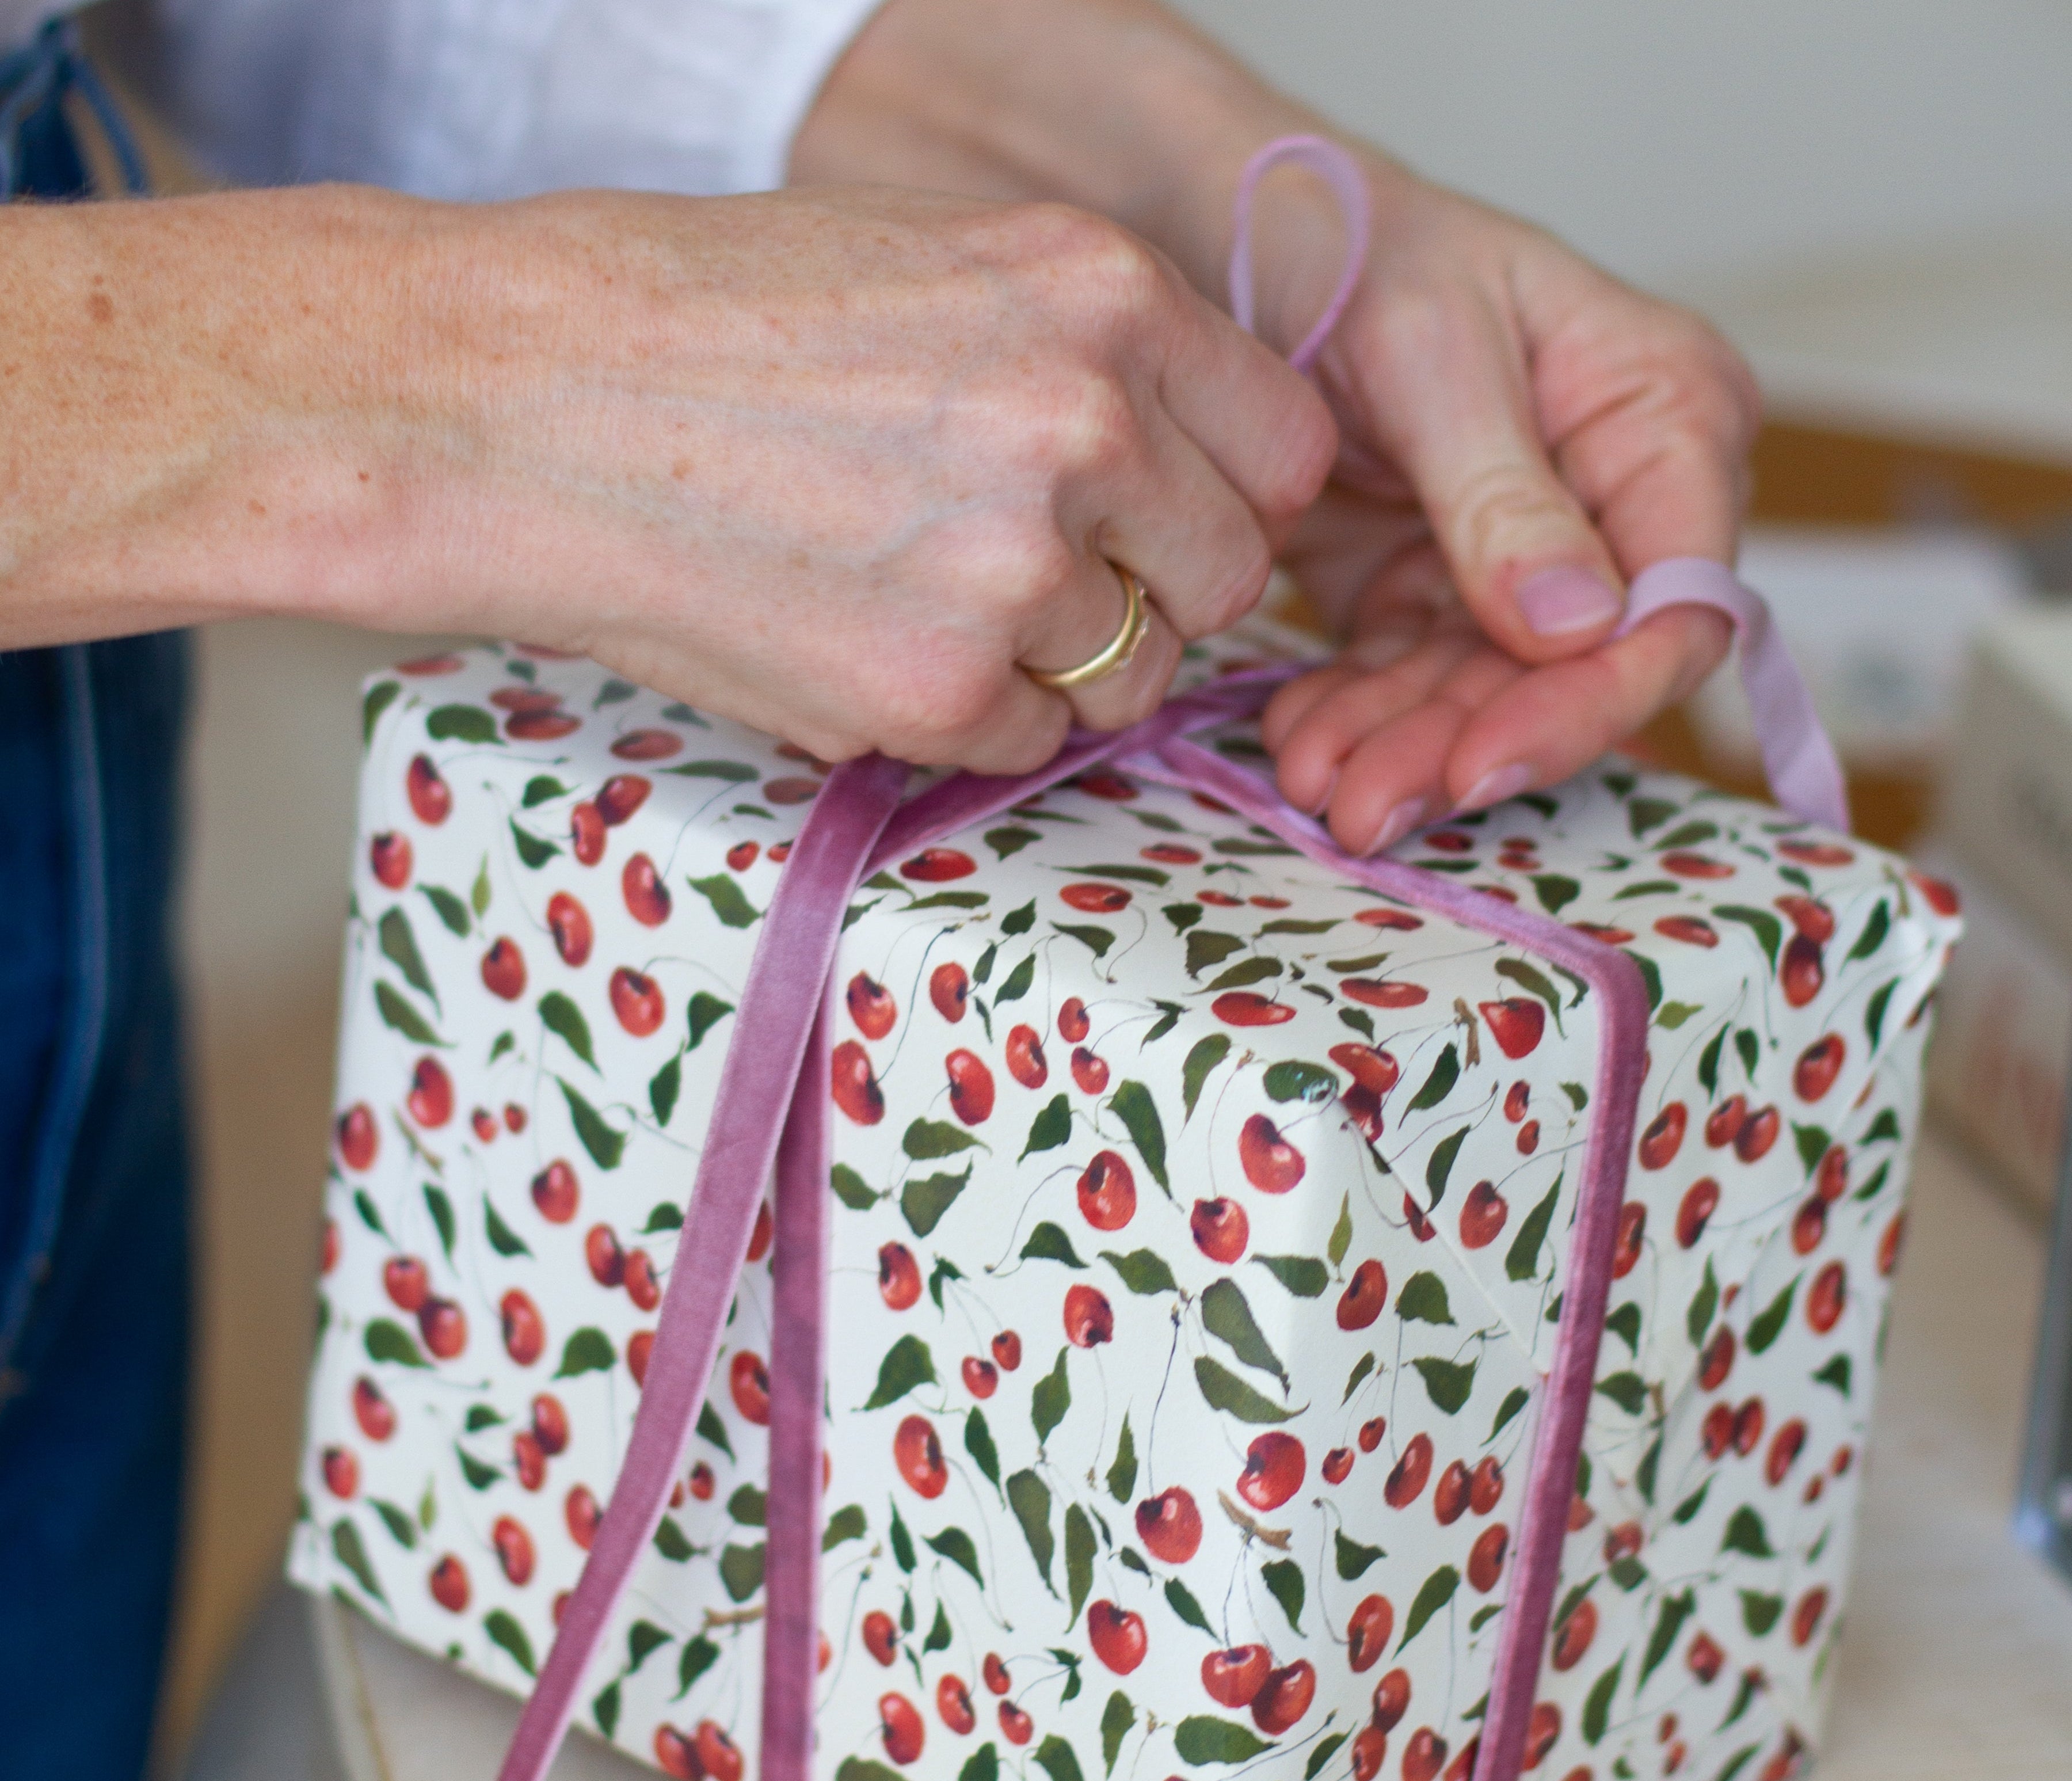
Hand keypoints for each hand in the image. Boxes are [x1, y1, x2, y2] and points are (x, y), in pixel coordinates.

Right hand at [0, 183, 1332, 772]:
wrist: (522, 402)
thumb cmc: (706, 326)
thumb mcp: (938, 271)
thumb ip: (1087, 357)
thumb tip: (1184, 465)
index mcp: (1102, 290)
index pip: (1288, 451)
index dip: (1228, 499)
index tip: (1164, 516)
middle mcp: (1087, 422)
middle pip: (1230, 578)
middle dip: (1151, 595)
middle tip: (1032, 576)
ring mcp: (1017, 565)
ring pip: (1134, 677)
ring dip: (1054, 666)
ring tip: (916, 598)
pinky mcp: (937, 689)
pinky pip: (1026, 743)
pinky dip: (962, 721)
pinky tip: (861, 645)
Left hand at [1249, 164, 1760, 851]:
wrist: (1246, 244)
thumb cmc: (1359, 250)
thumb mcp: (1431, 353)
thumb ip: (1503, 494)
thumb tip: (1578, 626)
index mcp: (1662, 415)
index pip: (1675, 601)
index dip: (1590, 698)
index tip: (1485, 760)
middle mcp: (1612, 502)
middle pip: (1576, 670)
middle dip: (1465, 745)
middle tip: (1366, 809)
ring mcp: (1526, 558)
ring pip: (1485, 692)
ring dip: (1400, 751)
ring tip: (1313, 787)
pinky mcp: (1438, 590)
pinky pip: (1411, 680)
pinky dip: (1357, 718)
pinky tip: (1298, 743)